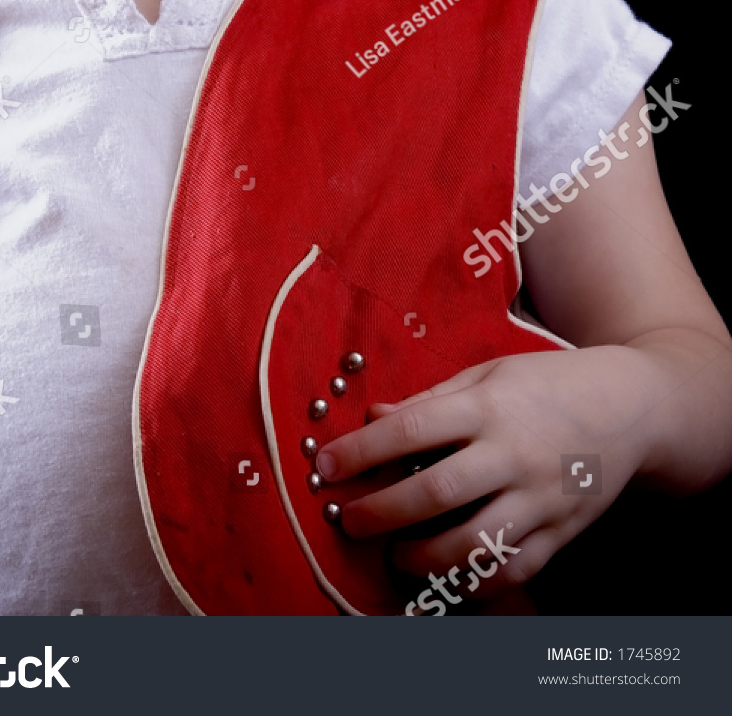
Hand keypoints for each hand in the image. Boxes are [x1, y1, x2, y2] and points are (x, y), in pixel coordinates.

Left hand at [314, 345, 660, 603]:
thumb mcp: (489, 373)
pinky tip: (447, 575)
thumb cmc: (549, 383)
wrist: (632, 406)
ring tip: (397, 553)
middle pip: (434, 492)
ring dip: (423, 556)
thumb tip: (373, 417)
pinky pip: (512, 570)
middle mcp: (512, 454)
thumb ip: (431, 398)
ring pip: (472, 543)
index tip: (323, 465)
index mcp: (488, 406)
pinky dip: (474, 580)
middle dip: (381, 512)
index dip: (361, 451)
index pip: (410, 430)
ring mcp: (539, 497)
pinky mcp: (561, 531)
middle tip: (350, 520)